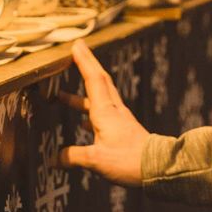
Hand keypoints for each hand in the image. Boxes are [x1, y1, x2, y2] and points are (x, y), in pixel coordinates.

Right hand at [58, 39, 148, 185]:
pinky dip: (89, 113)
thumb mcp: (96, 160)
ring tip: (60, 96)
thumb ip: (73, 156)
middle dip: (87, 65)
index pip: (93, 79)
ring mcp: (119, 119)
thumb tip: (54, 159)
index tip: (77, 45)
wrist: (157, 167)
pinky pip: (102, 115)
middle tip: (76, 51)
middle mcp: (113, 110)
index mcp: (105, 112)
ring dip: (81, 93)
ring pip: (99, 98)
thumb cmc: (128, 160)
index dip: (84, 62)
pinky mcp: (122, 129)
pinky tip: (81, 123)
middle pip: (99, 81)